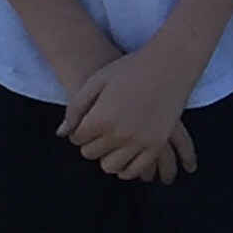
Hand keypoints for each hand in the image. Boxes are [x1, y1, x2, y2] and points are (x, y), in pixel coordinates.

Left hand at [62, 47, 196, 183]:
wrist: (170, 63)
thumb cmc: (131, 68)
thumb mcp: (97, 81)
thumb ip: (76, 108)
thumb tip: (62, 134)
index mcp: (101, 117)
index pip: (76, 138)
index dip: (79, 129)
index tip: (89, 120)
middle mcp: (119, 134)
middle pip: (91, 153)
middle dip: (91, 142)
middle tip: (101, 129)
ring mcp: (140, 141)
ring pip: (111, 166)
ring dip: (108, 156)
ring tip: (113, 142)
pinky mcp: (157, 145)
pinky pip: (135, 169)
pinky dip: (127, 167)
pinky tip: (126, 154)